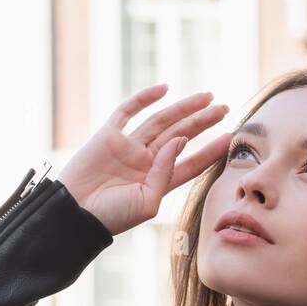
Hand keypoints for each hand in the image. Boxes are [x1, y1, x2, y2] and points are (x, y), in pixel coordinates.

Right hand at [58, 83, 231, 236]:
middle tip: (224, 108)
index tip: (231, 137)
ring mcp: (127, 147)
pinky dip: (144, 99)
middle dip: (203, 122)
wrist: (75, 213)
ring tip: (207, 97)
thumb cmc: (111, 216)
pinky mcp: (108, 136)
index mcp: (157, 182)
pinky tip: (164, 89)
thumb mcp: (148, 202)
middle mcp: (145, 162)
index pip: (191, 163)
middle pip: (180, 136)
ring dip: (184, 108)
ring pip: (161, 121)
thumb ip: (167, 171)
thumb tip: (180, 139)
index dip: (211, 150)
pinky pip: (128, 112)